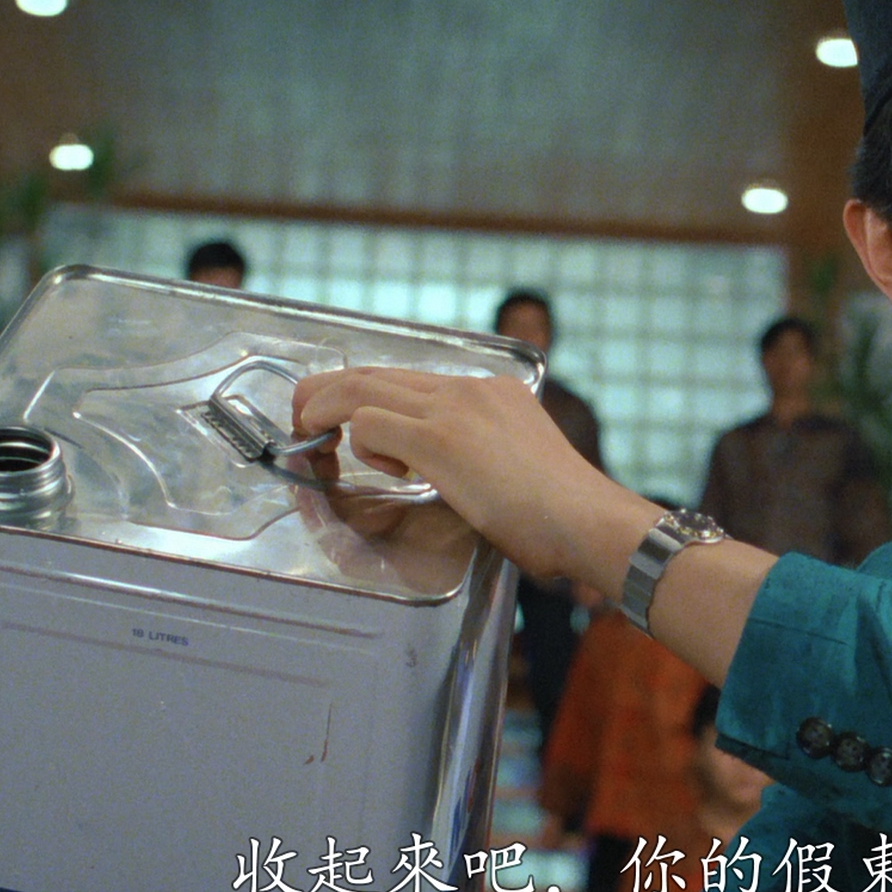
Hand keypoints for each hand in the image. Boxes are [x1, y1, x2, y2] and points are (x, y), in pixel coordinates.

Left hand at [292, 367, 653, 583]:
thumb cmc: (561, 513)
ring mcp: (454, 409)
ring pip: (362, 389)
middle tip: (303, 420)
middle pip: (374, 372)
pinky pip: (369, 425)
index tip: (344, 418)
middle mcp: (470, 389)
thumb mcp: (520, 464)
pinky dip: (357, 445)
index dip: (365, 393)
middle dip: (326, 392)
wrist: (587, 519)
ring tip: (309, 437)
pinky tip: (379, 469)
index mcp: (492, 391)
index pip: (408, 378)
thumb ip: (484, 454)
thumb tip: (456, 472)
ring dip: (324, 411)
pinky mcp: (440, 439)